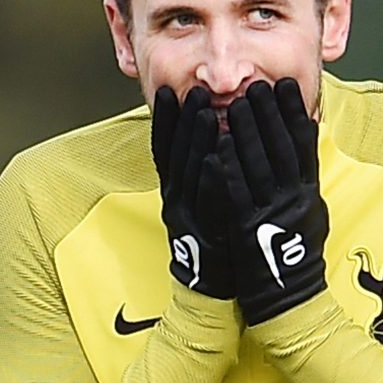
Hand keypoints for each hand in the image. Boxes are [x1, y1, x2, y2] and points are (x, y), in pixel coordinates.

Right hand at [151, 86, 232, 298]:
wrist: (210, 290)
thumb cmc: (211, 242)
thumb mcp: (199, 205)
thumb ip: (200, 175)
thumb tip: (210, 141)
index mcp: (174, 193)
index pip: (164, 150)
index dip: (164, 121)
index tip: (168, 93)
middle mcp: (176, 202)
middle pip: (177, 155)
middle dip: (184, 121)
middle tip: (193, 92)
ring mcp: (190, 218)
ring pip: (191, 174)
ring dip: (197, 142)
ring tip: (206, 112)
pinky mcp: (207, 234)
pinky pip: (209, 203)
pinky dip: (211, 179)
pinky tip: (217, 158)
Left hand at [219, 78, 327, 323]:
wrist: (288, 295)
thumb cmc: (296, 253)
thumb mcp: (309, 211)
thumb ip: (302, 179)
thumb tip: (299, 145)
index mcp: (309, 192)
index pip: (304, 144)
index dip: (294, 113)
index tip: (286, 86)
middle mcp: (294, 199)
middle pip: (281, 148)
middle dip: (268, 114)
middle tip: (257, 85)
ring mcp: (272, 213)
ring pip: (258, 165)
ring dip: (247, 132)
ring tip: (237, 104)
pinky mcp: (249, 227)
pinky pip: (237, 192)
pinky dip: (229, 167)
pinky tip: (220, 145)